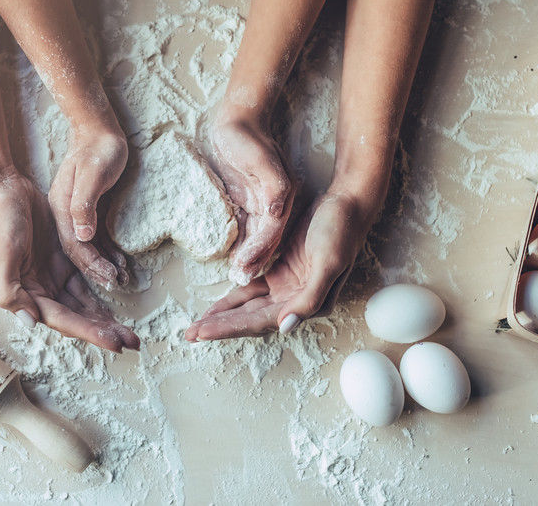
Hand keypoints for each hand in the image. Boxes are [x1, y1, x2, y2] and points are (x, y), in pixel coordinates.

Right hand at [0, 168, 139, 352]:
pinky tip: (116, 299)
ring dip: (103, 316)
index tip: (115, 343)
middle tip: (132, 341)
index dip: (90, 333)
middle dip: (103, 330)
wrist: (2, 188)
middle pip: (77, 317)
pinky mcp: (62, 258)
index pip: (63, 320)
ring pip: (83, 303)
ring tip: (128, 330)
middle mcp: (40, 290)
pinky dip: (99, 291)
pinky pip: (84, 280)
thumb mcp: (1, 257)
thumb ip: (11, 292)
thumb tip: (31, 322)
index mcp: (25, 294)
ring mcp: (52, 274)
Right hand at [48, 127, 129, 289]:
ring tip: (120, 280)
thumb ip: (83, 204)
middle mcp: (66, 217)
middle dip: (96, 274)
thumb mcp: (90, 175)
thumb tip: (83, 236)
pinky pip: (97, 239)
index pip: (74, 246)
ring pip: (88, 250)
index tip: (109, 281)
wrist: (98, 131)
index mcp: (61, 210)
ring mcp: (77, 215)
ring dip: (103, 266)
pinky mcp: (90, 213)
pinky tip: (119, 263)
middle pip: (79, 252)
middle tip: (116, 289)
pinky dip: (107, 253)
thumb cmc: (97, 150)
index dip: (90, 265)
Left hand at [184, 191, 374, 340]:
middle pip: (252, 319)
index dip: (231, 328)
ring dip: (225, 316)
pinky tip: (217, 305)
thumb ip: (309, 298)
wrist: (348, 204)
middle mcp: (297, 302)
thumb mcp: (328, 263)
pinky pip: (253, 289)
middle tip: (190, 334)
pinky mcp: (281, 272)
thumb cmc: (340, 231)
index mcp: (309, 304)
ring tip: (198, 326)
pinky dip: (234, 298)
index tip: (203, 333)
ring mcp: (288, 287)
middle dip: (221, 327)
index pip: (262, 322)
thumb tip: (285, 327)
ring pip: (249, 307)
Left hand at [210, 117, 294, 284]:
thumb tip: (277, 211)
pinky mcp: (247, 201)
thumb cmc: (247, 137)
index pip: (272, 230)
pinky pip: (246, 228)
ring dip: (247, 257)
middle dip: (254, 261)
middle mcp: (274, 204)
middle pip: (266, 239)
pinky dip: (240, 244)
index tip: (245, 268)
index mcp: (281, 196)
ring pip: (256, 238)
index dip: (259, 250)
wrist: (238, 119)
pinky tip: (231, 258)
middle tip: (240, 280)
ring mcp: (261, 203)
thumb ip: (273, 186)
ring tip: (236, 276)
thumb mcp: (262, 159)